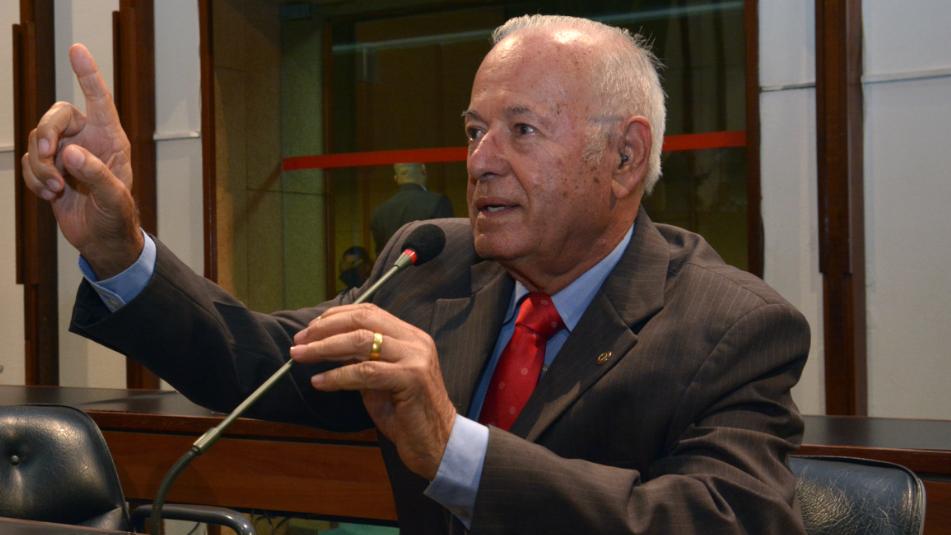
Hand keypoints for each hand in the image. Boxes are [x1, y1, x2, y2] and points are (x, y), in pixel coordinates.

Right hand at [21, 43, 141, 277]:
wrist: (102, 240)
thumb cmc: (117, 217)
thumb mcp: (114, 199)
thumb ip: (97, 175)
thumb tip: (70, 152)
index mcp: (111, 139)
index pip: (99, 100)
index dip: (88, 75)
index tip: (77, 50)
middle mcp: (88, 139)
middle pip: (56, 116)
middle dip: (46, 133)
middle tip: (47, 156)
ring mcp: (67, 153)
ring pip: (38, 141)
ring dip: (40, 166)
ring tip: (55, 190)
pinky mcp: (50, 169)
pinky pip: (31, 162)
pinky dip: (34, 179)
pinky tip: (50, 195)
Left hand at [290, 304, 456, 479]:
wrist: (438, 443)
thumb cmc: (407, 415)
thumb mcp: (379, 381)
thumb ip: (360, 360)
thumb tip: (325, 347)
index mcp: (410, 336)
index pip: (369, 311)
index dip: (335, 317)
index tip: (309, 329)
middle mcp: (415, 341)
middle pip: (363, 319)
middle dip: (325, 328)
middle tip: (299, 341)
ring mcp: (415, 358)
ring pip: (362, 341)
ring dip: (324, 348)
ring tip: (300, 356)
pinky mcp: (411, 379)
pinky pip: (366, 372)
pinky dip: (338, 376)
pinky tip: (319, 382)